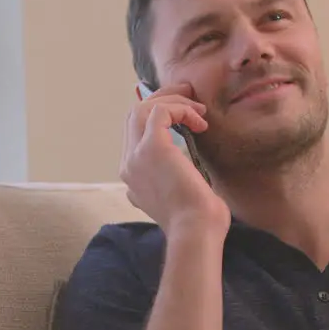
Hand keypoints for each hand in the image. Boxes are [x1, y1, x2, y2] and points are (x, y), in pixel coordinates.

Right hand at [120, 83, 228, 237]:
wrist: (196, 231)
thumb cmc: (198, 221)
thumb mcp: (181, 195)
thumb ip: (177, 177)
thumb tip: (188, 164)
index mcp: (132, 176)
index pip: (135, 133)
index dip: (159, 118)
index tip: (187, 116)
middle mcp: (128, 164)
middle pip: (134, 115)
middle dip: (163, 100)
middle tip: (190, 98)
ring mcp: (136, 156)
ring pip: (142, 108)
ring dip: (172, 101)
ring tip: (198, 108)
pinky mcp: (152, 148)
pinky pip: (160, 111)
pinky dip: (181, 109)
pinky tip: (200, 122)